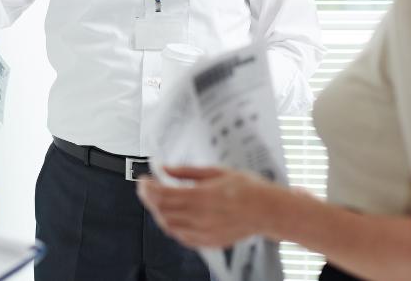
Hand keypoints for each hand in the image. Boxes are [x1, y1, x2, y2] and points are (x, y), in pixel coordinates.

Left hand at [137, 166, 278, 247]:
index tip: (143, 180)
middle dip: (149, 199)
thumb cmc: (247, 189)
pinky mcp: (208, 242)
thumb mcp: (216, 171)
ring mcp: (203, 232)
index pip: (162, 194)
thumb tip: (166, 168)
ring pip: (168, 226)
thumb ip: (187, 172)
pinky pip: (181, 237)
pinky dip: (172, 227)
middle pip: (162, 211)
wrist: (267, 210)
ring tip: (158, 202)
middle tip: (146, 189)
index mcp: (201, 196)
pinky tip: (173, 218)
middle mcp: (200, 216)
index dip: (148, 188)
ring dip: (159, 213)